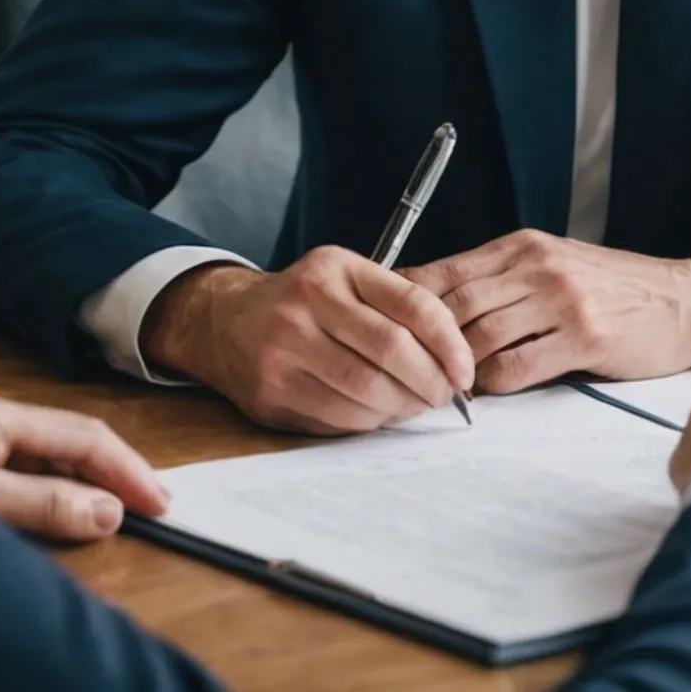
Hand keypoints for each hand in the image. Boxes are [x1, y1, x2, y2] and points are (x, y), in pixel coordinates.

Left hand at [0, 391, 168, 542]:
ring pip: (48, 457)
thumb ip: (40, 504)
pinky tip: (65, 512)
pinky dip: (55, 492)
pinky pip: (23, 473)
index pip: (81, 435)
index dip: (126, 470)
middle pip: (70, 440)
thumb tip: (106, 512)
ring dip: (86, 484)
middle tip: (156, 508)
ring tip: (121, 513)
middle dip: (115, 472)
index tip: (159, 504)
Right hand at [139, 250, 475, 434]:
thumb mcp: (348, 279)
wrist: (225, 322)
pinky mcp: (271, 392)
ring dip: (402, 407)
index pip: (412, 305)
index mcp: (336, 269)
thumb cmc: (304, 302)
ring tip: (414, 405)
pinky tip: (378, 414)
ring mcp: (283, 350)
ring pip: (366, 392)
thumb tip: (455, 358)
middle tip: (444, 396)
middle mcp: (306, 304)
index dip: (450, 344)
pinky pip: (338, 418)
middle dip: (430, 382)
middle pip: (391, 352)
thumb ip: (398, 304)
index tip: (465, 372)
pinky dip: (369, 422)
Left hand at [403, 230, 690, 392]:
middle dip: (422, 345)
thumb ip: (501, 280)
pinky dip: (495, 383)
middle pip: (452, 306)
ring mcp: (560, 300)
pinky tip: (494, 390)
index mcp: (521, 247)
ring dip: (456, 370)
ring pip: (478, 339)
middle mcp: (536, 267)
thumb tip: (434, 307)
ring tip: (445, 389)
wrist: (685, 299)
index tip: (382, 332)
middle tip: (404, 374)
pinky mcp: (584, 337)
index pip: (442, 272)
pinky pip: (517, 366)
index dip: (404, 305)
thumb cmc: (614, 289)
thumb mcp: (554, 264)